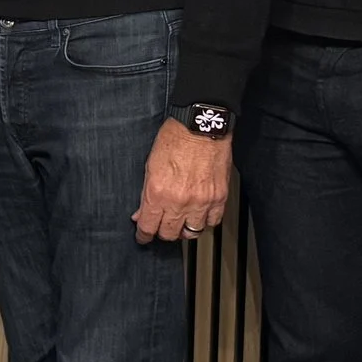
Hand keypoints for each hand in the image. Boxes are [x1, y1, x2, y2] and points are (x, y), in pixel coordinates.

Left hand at [132, 120, 230, 243]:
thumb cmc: (175, 139)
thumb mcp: (150, 166)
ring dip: (184, 229)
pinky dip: (205, 221)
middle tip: (161, 226)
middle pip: (170, 234)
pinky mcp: (219, 197)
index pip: (148, 227)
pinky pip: (212, 221)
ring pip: (192, 232)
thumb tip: (141, 213)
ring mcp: (201, 201)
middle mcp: (179, 202)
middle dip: (163, 232)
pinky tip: (200, 214)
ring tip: (181, 221)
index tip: (143, 236)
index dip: (143, 235)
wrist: (200, 125)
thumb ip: (146, 194)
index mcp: (158, 193)